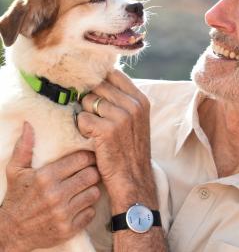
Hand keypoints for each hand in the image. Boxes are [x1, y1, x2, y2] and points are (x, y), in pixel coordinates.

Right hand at [0, 123, 100, 251]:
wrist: (11, 232)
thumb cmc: (16, 198)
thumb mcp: (16, 171)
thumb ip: (24, 147)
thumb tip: (29, 125)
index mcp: (45, 177)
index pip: (81, 159)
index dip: (88, 157)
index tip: (88, 158)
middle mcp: (56, 194)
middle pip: (92, 175)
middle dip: (93, 172)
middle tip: (89, 172)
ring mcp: (63, 213)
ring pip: (94, 193)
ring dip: (91, 189)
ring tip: (84, 188)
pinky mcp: (68, 228)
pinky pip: (91, 212)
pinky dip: (88, 208)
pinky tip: (80, 205)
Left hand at [77, 70, 157, 213]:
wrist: (134, 180)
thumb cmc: (129, 150)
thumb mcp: (135, 120)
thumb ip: (122, 99)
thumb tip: (98, 80)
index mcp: (141, 100)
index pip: (113, 74)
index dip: (99, 81)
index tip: (95, 94)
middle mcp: (133, 105)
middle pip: (97, 86)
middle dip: (90, 100)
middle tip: (96, 119)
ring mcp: (122, 116)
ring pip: (87, 101)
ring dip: (86, 115)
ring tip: (96, 131)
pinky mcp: (107, 130)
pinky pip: (82, 118)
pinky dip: (82, 129)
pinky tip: (93, 139)